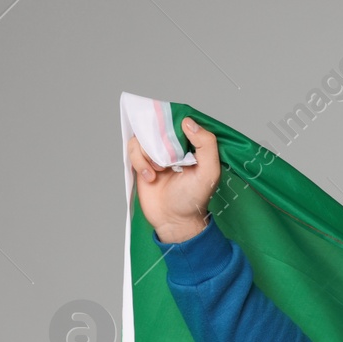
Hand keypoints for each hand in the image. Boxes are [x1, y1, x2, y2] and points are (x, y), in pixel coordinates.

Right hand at [128, 116, 221, 242]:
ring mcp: (157, 152)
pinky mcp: (142, 161)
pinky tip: (150, 177)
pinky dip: (139, 162)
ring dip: (149, 154)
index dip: (176, 122)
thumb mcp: (209, 172)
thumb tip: (187, 122)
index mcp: (194, 145)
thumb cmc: (194, 198)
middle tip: (168, 161)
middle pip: (160, 125)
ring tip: (159, 171)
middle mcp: (175, 146)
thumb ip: (207, 145)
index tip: (174, 135)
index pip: (184, 121)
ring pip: (144, 136)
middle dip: (160, 141)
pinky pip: (133, 148)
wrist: (174, 219)